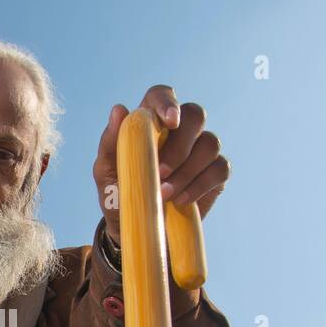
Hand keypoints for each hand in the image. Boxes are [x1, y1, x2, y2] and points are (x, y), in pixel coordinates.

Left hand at [94, 85, 229, 245]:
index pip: (161, 95)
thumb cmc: (118, 195)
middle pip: (195, 114)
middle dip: (180, 145)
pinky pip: (219, 169)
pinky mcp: (214, 174)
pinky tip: (181, 200)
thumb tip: (119, 109)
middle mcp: (180, 131)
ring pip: (210, 143)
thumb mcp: (106, 172)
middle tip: (160, 172)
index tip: (170, 122)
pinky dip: (199, 185)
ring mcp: (199, 151)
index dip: (167, 102)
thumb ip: (110, 142)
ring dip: (186, 171)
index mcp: (150, 123)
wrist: (135, 231)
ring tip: (165, 194)